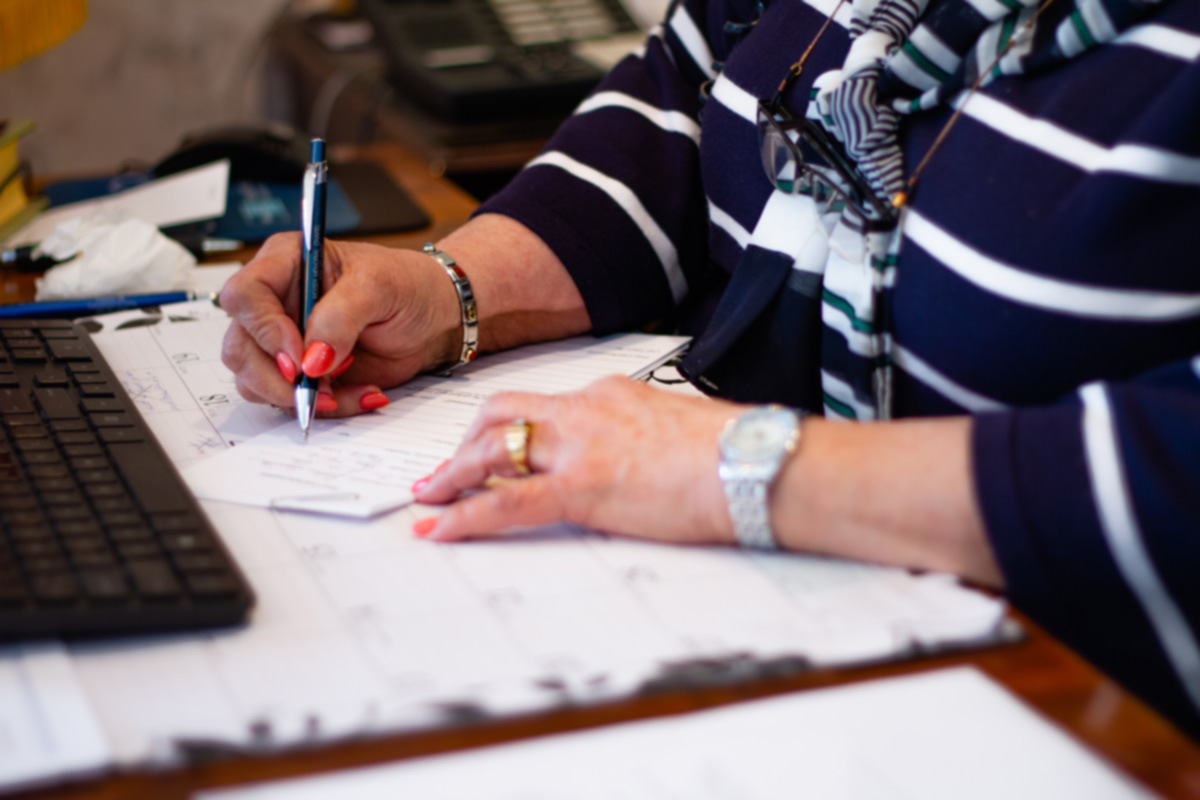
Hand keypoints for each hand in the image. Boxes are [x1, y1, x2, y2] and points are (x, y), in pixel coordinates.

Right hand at [219, 233, 459, 415]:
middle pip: (239, 346)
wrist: (433, 319)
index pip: (244, 295)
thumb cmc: (408, 286)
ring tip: (347, 388)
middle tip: (317, 387)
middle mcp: (276, 302)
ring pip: (254, 379)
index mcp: (285, 263)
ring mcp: (285, 341)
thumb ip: (341, 318)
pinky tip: (360, 392)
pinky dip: (324, 406)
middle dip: (275, 377)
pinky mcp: (302, 373)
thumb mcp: (379, 287)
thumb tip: (311, 360)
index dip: (264, 330)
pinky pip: (290, 400)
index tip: (299, 356)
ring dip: (299, 396)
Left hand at [411, 376, 739, 543]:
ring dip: (453, 476)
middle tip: (444, 473)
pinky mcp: (583, 487)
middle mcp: (587, 408)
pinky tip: (442, 531)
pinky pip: (507, 503)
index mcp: (613, 394)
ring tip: (430, 500)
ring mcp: (581, 445)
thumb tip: (635, 464)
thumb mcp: (680, 430)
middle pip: (503, 414)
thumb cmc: (738, 452)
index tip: (493, 449)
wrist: (759, 464)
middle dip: (466, 443)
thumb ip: (644, 439)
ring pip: (493, 450)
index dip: (508, 430)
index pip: (544, 406)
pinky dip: (466, 517)